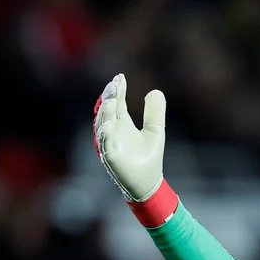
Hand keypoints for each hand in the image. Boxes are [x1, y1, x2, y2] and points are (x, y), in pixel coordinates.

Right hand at [93, 74, 166, 201]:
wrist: (148, 182)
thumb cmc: (148, 157)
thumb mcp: (155, 131)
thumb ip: (155, 113)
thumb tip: (156, 91)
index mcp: (122, 123)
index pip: (117, 102)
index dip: (118, 90)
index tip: (120, 77)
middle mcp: (113, 130)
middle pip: (108, 110)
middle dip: (110, 97)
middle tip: (115, 84)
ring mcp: (109, 143)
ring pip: (103, 124)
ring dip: (106, 112)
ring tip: (112, 100)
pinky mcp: (109, 156)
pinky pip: (104, 143)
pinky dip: (105, 133)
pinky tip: (110, 123)